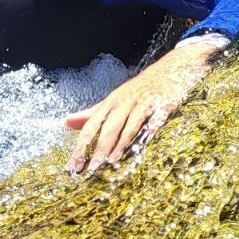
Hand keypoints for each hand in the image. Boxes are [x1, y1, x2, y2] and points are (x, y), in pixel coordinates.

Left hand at [64, 35, 226, 173]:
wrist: (171, 69)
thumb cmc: (139, 89)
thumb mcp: (114, 99)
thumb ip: (92, 113)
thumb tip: (67, 122)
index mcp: (111, 102)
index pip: (91, 125)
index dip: (81, 145)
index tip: (71, 166)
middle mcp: (124, 101)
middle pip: (108, 127)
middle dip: (98, 148)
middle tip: (88, 169)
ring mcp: (143, 102)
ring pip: (128, 124)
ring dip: (119, 143)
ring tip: (110, 162)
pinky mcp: (161, 105)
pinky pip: (153, 120)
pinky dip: (148, 132)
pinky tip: (143, 145)